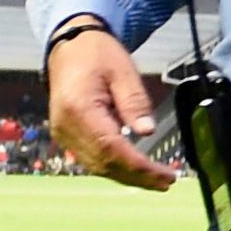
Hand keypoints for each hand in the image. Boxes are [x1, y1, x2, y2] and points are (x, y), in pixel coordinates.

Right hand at [47, 20, 177, 189]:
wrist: (69, 48)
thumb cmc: (97, 55)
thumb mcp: (122, 71)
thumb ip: (134, 102)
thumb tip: (147, 132)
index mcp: (79, 109)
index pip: (112, 148)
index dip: (139, 167)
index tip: (165, 175)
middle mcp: (66, 127)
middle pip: (104, 163)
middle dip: (137, 177)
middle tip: (167, 183)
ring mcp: (63, 134)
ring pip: (98, 166)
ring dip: (128, 177)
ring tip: (157, 182)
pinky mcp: (67, 136)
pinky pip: (92, 159)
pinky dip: (115, 168)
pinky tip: (136, 171)